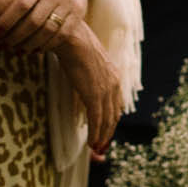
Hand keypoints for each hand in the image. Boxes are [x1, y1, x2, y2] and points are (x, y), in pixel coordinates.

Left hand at [0, 0, 92, 52]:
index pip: (22, 4)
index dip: (8, 21)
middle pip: (34, 21)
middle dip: (16, 37)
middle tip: (2, 45)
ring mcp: (69, 4)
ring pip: (48, 31)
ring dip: (30, 44)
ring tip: (15, 50)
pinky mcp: (78, 15)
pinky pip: (62, 35)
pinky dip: (47, 45)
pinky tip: (33, 50)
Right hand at [57, 27, 125, 155]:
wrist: (71, 37)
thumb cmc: (74, 46)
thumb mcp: (87, 62)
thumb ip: (90, 74)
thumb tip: (83, 78)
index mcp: (114, 76)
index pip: (116, 105)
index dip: (111, 121)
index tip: (106, 133)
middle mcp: (114, 84)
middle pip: (114, 116)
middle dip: (108, 133)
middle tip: (101, 147)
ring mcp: (105, 90)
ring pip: (106, 120)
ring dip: (101, 137)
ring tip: (96, 149)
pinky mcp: (94, 94)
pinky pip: (96, 119)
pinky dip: (95, 133)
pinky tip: (91, 143)